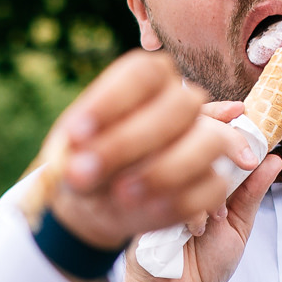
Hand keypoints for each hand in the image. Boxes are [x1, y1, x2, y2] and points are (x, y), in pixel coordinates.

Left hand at [42, 52, 257, 252]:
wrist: (94, 198)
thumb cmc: (84, 160)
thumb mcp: (68, 152)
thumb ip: (75, 153)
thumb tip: (81, 167)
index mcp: (146, 80)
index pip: (144, 73)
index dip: (111, 101)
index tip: (75, 134)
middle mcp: (180, 103)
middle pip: (180, 104)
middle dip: (131, 141)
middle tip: (88, 170)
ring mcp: (202, 140)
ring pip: (210, 142)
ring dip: (165, 170)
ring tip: (122, 193)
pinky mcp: (210, 180)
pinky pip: (213, 187)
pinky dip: (181, 200)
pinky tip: (147, 209)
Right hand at [115, 104, 280, 281]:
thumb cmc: (204, 264)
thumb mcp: (238, 227)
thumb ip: (251, 194)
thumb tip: (274, 158)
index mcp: (195, 176)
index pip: (204, 133)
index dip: (221, 119)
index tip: (241, 112)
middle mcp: (171, 175)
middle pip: (189, 136)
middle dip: (217, 150)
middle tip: (234, 172)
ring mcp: (151, 187)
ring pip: (183, 161)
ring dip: (209, 192)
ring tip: (214, 220)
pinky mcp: (140, 205)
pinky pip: (171, 191)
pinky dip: (192, 211)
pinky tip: (195, 230)